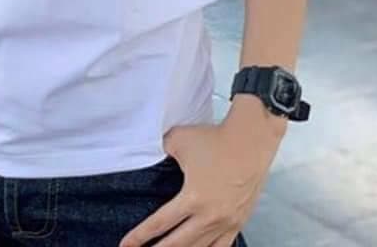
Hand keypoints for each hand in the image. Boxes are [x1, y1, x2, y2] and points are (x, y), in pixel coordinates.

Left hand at [118, 114, 283, 246]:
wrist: (250, 141)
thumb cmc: (215, 140)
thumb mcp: (178, 140)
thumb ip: (162, 151)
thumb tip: (152, 155)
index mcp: (192, 198)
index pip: (160, 223)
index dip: (140, 236)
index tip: (126, 245)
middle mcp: (209, 217)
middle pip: (177, 244)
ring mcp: (225, 223)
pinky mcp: (238, 222)